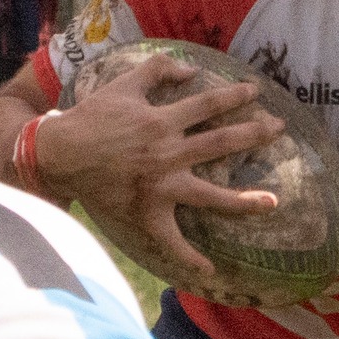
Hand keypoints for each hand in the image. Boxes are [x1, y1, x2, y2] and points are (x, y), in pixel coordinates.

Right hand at [35, 52, 285, 278]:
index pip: (208, 105)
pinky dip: (189, 257)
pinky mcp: (147, 214)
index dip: (234, 97)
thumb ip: (157, 69)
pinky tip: (210, 269)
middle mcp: (167, 154)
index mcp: (161, 121)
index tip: (256, 93)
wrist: (58, 154)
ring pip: (210, 196)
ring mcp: (160, 187)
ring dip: (244, 201)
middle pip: (220, 144)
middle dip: (254, 134)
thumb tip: (191, 69)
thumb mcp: (122, 85)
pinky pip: (171, 241)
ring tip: (273, 202)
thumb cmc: (91, 118)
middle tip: (279, 129)